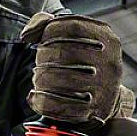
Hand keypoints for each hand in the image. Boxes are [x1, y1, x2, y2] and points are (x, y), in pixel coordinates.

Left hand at [21, 13, 135, 125]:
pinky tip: (36, 97)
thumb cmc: (81, 63)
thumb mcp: (74, 39)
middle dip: (43, 59)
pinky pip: (62, 105)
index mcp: (105, 38)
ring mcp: (103, 87)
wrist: (104, 98)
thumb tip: (27, 34)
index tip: (42, 41)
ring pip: (63, 80)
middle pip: (65, 53)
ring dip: (41, 80)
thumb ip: (47, 25)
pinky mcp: (94, 110)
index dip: (49, 33)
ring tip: (38, 81)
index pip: (72, 27)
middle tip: (38, 65)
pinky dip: (42, 101)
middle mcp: (109, 61)